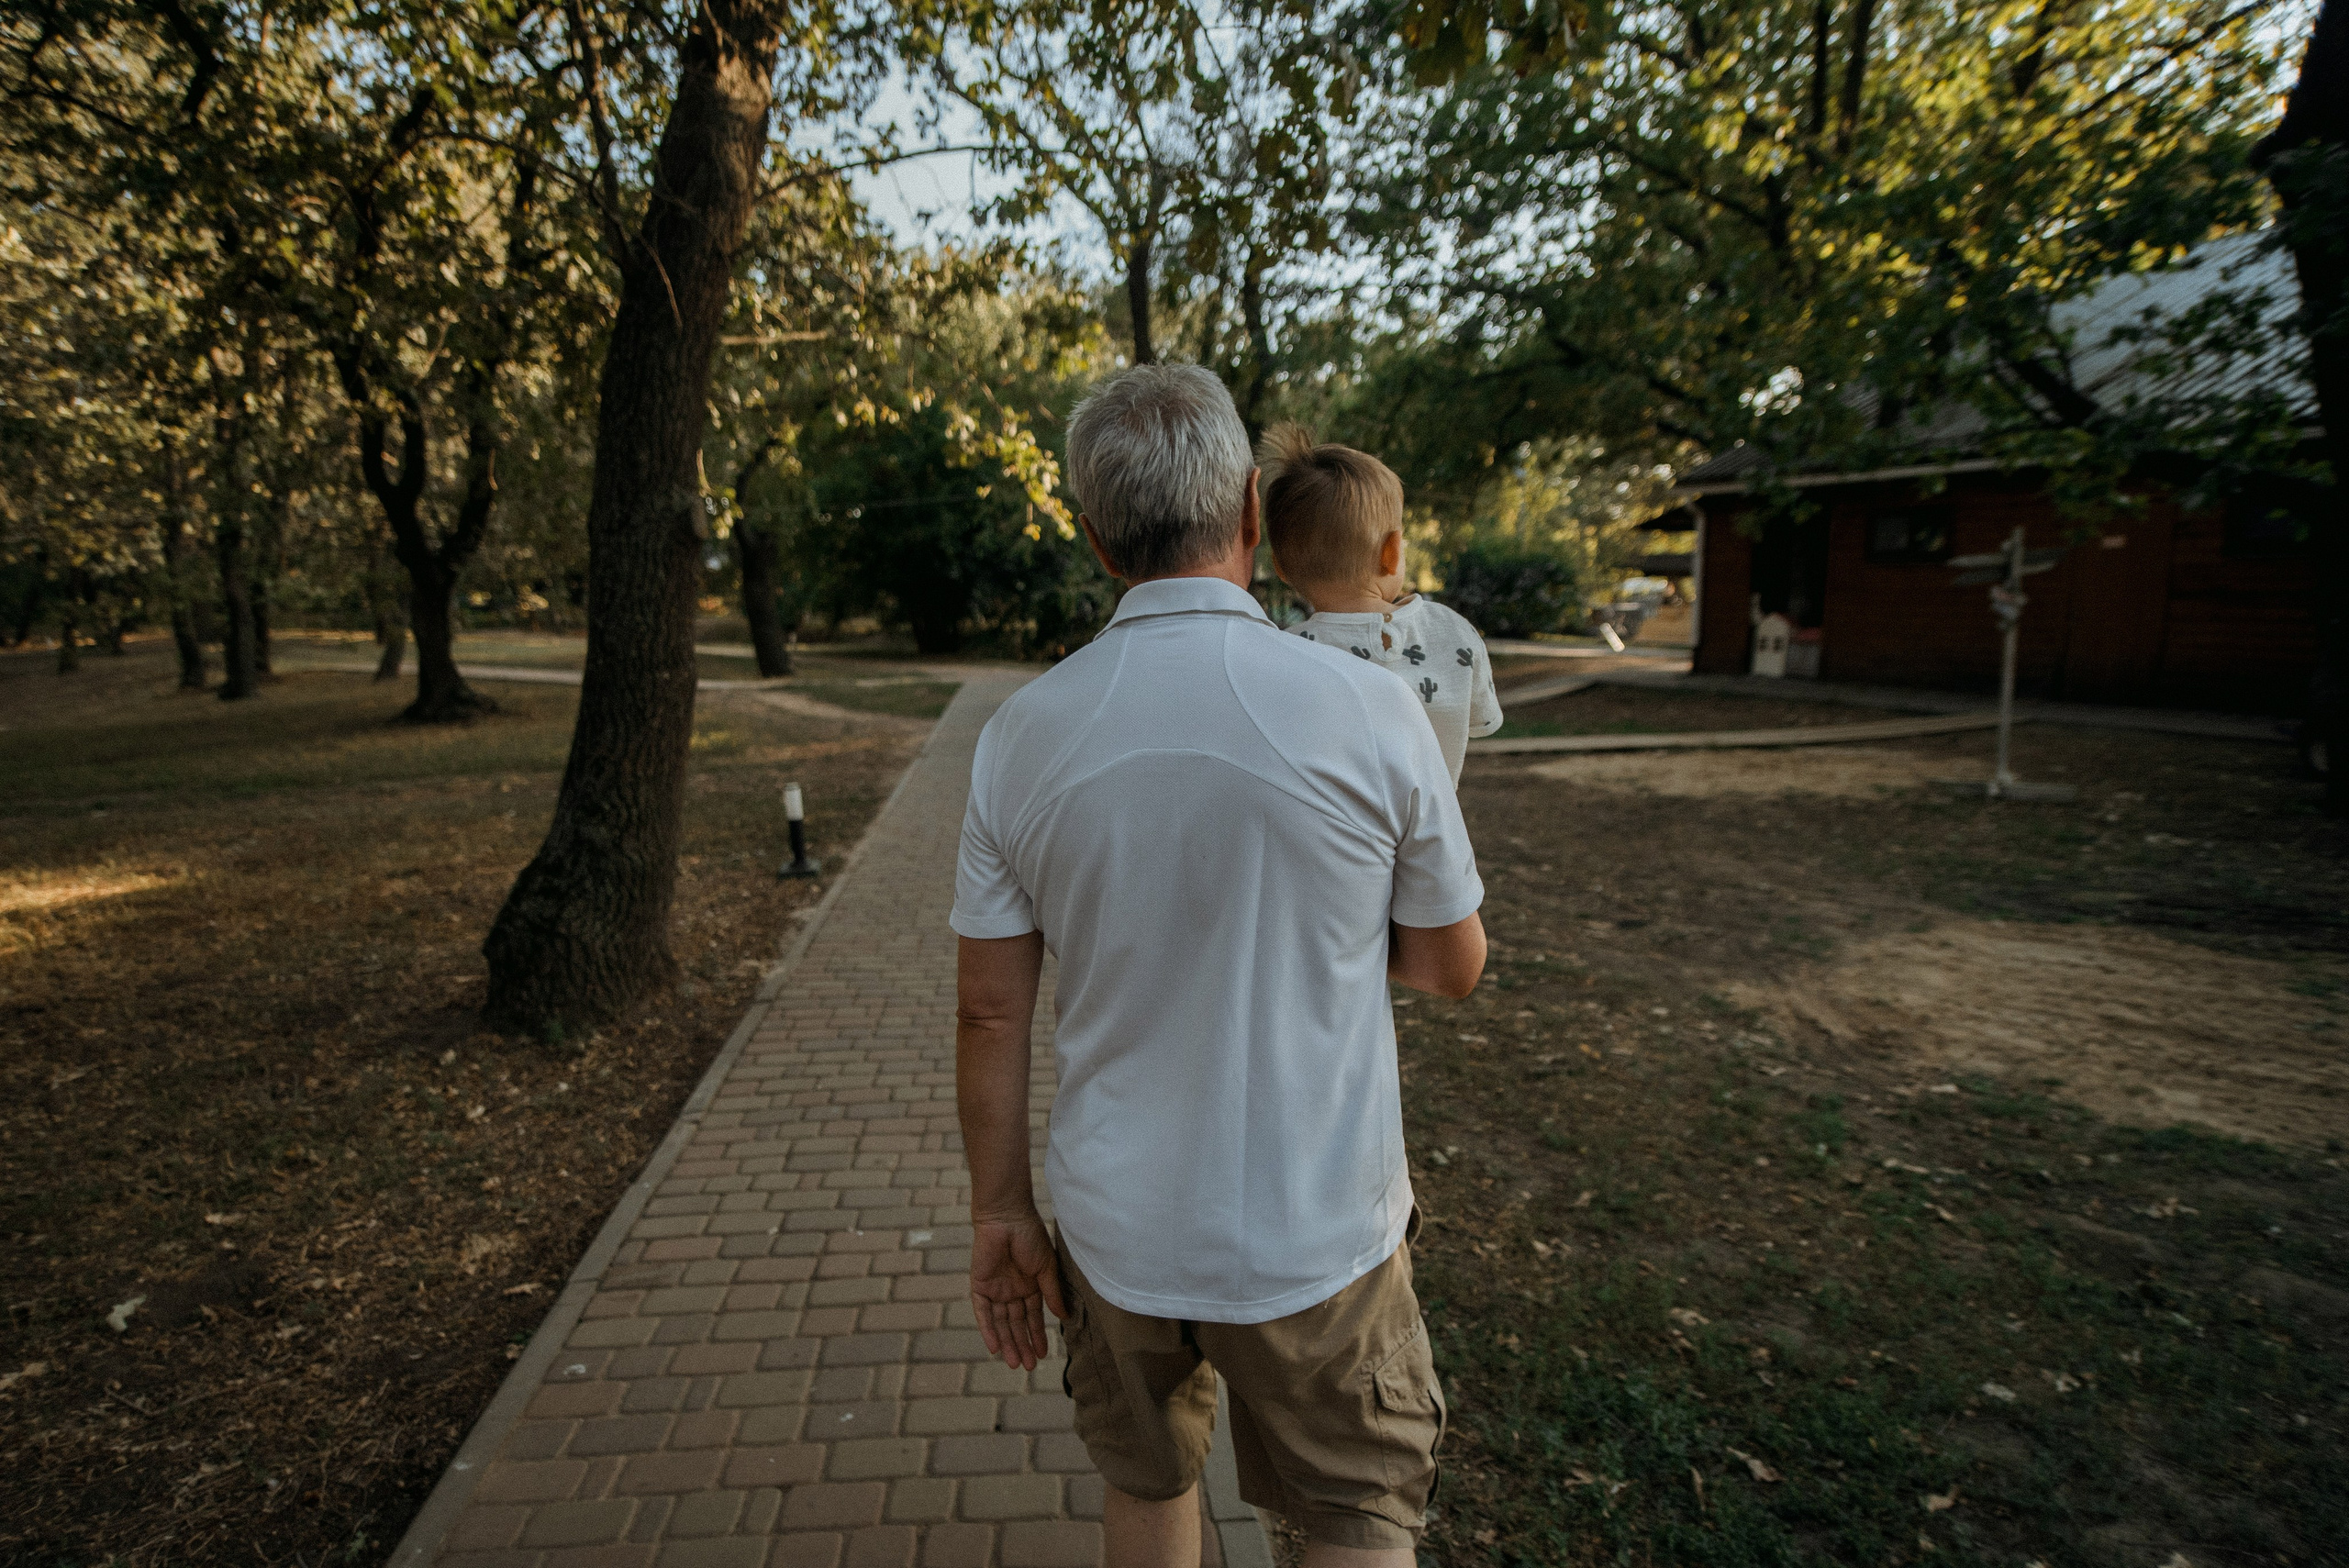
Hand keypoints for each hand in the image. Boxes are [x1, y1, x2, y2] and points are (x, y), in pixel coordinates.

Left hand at [968, 1210, 1066, 1370]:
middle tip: (1027, 1367)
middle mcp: (1012, 1290)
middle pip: (1016, 1324)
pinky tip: (995, 1347)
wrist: (1006, 1217)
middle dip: (1022, 1345)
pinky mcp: (980, 1286)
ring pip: (1001, 1322)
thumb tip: (1065, 1318)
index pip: (1033, 1316)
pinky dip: (988, 1330)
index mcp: (1030, 1285)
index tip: (1043, 1355)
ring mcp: (996, 1289)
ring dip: (1008, 1342)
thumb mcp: (1046, 1268)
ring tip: (1015, 1363)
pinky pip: (983, 1312)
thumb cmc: (1030, 1237)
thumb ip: (1052, 1293)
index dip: (1037, 1335)